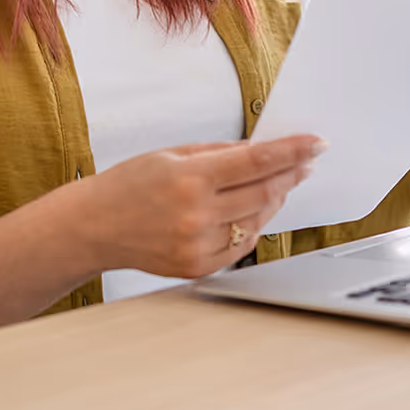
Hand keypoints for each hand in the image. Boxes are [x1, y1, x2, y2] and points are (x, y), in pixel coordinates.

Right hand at [78, 136, 325, 276]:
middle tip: (308, 161)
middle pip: (265, 193)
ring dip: (276, 199)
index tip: (316, 143)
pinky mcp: (197, 267)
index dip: (293, 151)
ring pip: (258, 220)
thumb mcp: (174, 153)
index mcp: (191, 177)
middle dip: (293, 174)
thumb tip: (263, 149)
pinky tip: (253, 211)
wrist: (94, 227)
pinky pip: (242, 245)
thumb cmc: (131, 184)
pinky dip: (254, 225)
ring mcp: (197, 245)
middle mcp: (196, 214)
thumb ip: (222, 152)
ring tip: (281, 182)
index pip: (257, 161)